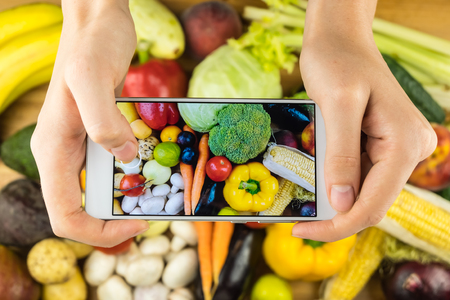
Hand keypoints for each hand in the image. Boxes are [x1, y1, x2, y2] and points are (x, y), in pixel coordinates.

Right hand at [31, 0, 148, 246]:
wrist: (97, 23)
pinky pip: (108, 172)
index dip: (98, 232)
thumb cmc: (92, 44)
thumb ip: (102, 119)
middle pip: (80, 211)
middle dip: (113, 225)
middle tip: (151, 219)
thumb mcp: (94, 75)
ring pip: (94, 195)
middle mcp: (62, 154)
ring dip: (123, 205)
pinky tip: (152, 173)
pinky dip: (129, 182)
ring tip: (156, 201)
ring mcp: (78, 147)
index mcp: (53, 150)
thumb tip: (125, 156)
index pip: (65, 215)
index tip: (136, 225)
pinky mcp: (96, 137)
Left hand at [294, 0, 435, 240]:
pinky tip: (315, 181)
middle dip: (335, 216)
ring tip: (301, 201)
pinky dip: (337, 183)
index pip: (374, 204)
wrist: (340, 41)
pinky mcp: (383, 146)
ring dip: (334, 201)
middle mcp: (409, 149)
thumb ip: (342, 155)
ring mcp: (398, 149)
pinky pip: (362, 175)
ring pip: (366, 192)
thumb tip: (342, 204)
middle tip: (297, 221)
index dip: (338, 225)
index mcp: (404, 142)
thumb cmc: (337, 62)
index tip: (301, 231)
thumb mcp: (336, 106)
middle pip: (372, 203)